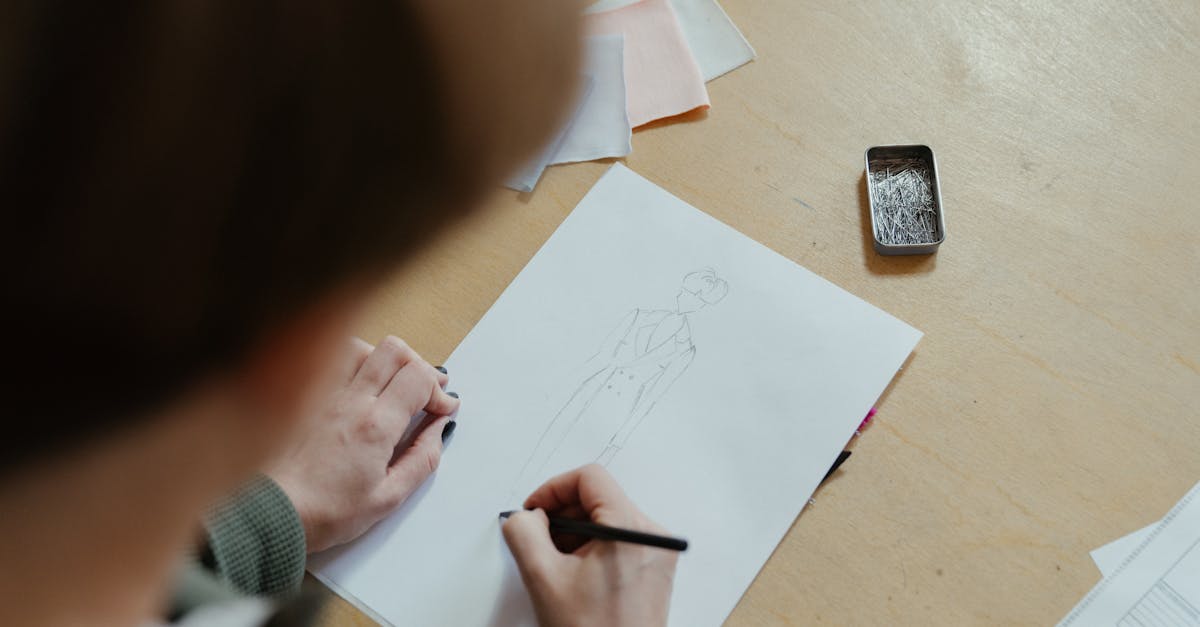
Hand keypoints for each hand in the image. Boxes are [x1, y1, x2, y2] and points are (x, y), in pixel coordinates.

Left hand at [269, 336, 459, 552]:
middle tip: (426, 390)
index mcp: (375, 426)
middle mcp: (350, 401)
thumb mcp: (388, 497)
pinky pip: (332, 360)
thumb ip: (422, 458)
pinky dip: (355, 361)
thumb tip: (439, 429)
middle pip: (395, 351)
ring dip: (386, 361)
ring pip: (363, 348)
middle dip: (420, 366)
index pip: (419, 378)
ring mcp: (324, 394)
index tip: (443, 408)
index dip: (439, 390)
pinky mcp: (305, 396)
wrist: (273, 512)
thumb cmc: (325, 511)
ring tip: (393, 384)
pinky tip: (361, 381)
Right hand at [501, 465, 677, 626]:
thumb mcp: (543, 578)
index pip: (590, 477)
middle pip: (600, 497)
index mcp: (631, 529)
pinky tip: (574, 575)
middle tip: (537, 540)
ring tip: (556, 564)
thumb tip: (524, 515)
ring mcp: (658, 553)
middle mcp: (653, 536)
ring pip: (608, 519)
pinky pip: (620, 540)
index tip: (533, 511)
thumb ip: (524, 533)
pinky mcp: (656, 570)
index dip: (553, 488)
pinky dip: (592, 547)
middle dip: (562, 514)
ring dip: (575, 532)